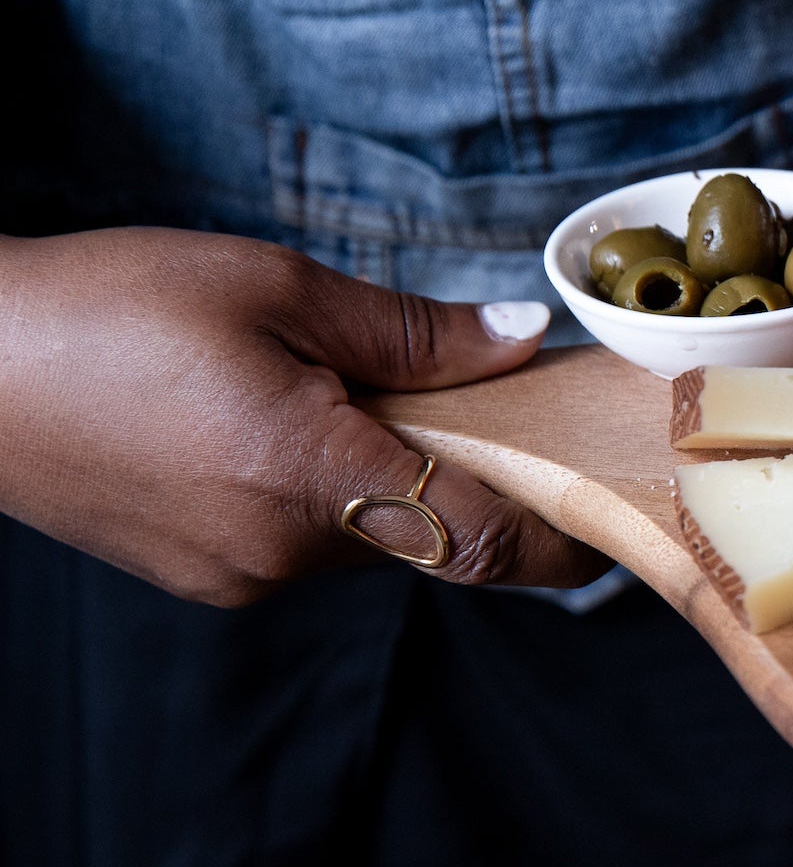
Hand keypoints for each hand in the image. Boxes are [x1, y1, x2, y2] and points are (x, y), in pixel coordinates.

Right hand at [0, 228, 610, 604]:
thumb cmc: (103, 308)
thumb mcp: (272, 288)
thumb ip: (409, 331)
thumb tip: (514, 341)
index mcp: (311, 479)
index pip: (487, 541)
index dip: (569, 531)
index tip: (615, 503)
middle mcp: (280, 555)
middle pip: (434, 531)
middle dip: (474, 470)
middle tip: (482, 392)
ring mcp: (236, 578)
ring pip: (370, 535)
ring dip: (392, 474)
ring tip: (341, 387)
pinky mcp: (201, 577)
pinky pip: (306, 541)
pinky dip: (328, 489)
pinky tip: (280, 421)